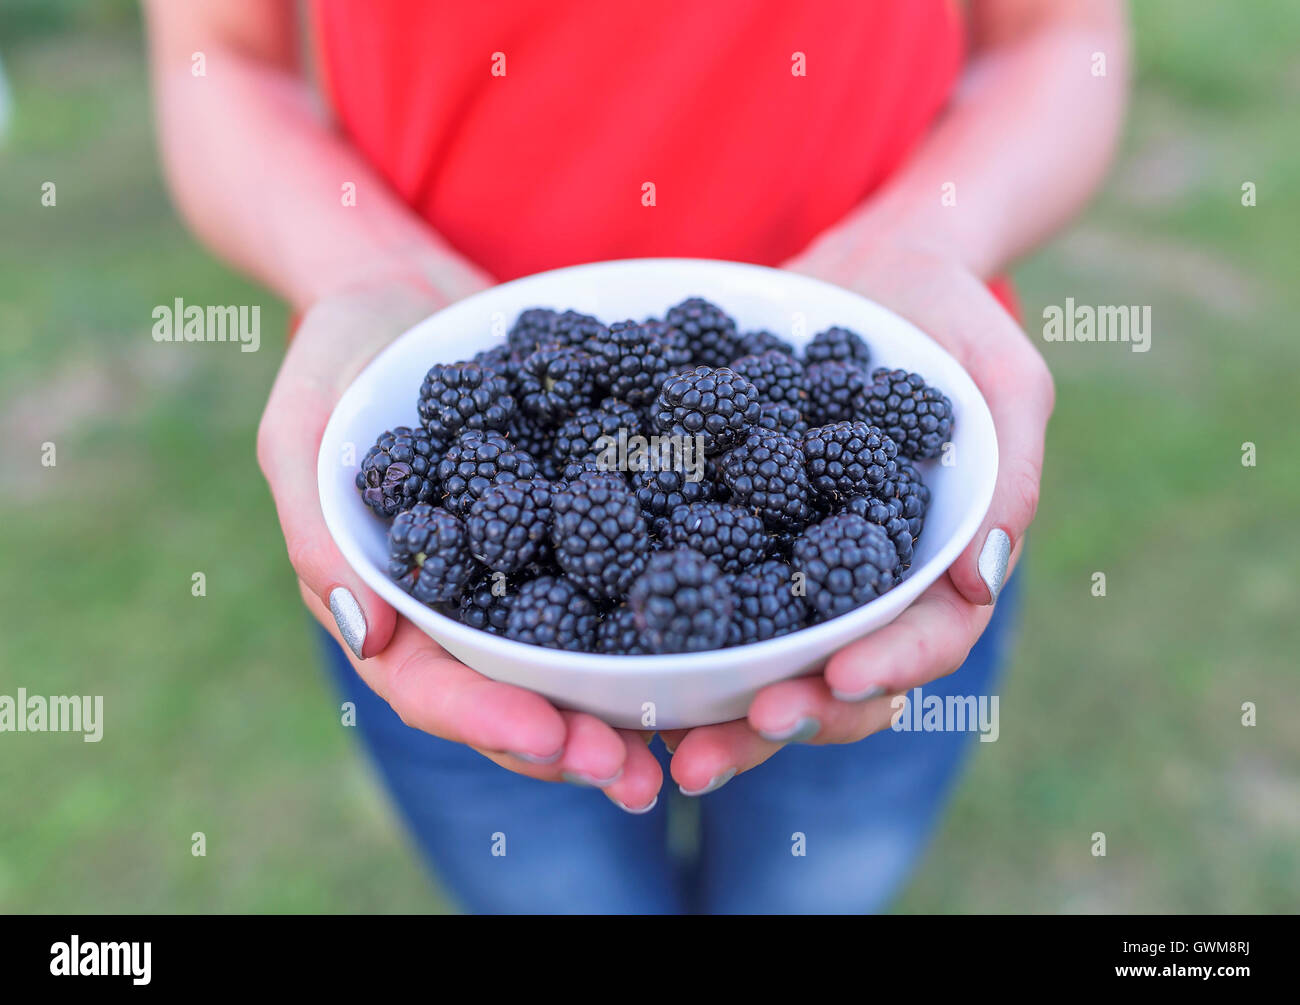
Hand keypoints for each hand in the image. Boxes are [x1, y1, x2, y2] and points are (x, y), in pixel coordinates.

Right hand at [256, 274, 662, 810]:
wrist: (414, 289)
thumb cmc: (344, 350)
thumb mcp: (307, 422)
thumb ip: (317, 521)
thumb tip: (367, 635)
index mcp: (391, 601)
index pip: (429, 685)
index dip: (488, 719)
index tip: (553, 742)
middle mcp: (464, 604)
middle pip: (512, 695)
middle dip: (572, 744)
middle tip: (634, 778)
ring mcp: (525, 572)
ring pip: (574, 660)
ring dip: (625, 709)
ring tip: (684, 743)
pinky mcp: (580, 526)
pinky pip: (622, 582)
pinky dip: (663, 619)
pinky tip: (716, 645)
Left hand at [661, 241, 1053, 791]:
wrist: (862, 266)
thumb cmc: (950, 314)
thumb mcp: (1001, 373)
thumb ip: (1009, 463)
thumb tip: (982, 579)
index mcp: (933, 564)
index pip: (924, 640)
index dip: (886, 670)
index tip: (837, 680)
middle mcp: (859, 583)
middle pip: (833, 679)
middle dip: (779, 720)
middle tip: (711, 754)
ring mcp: (790, 565)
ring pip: (760, 659)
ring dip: (715, 709)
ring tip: (660, 743)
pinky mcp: (729, 532)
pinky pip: (699, 590)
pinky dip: (665, 631)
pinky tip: (612, 663)